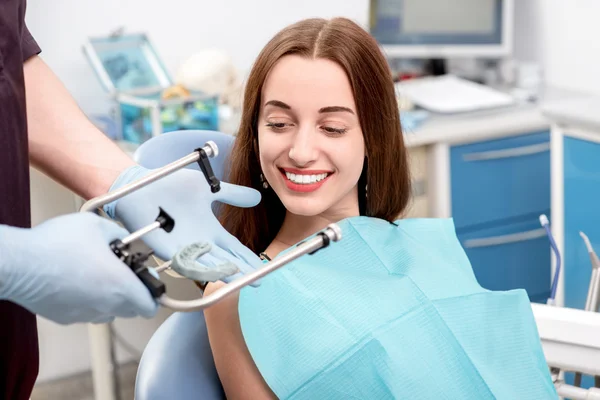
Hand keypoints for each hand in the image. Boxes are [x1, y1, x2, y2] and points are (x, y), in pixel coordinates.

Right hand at [0, 213, 157, 324]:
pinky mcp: (65, 318)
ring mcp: (84, 315)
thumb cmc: (57, 244)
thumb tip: (124, 240)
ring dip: (109, 297)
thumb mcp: (98, 226)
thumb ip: (120, 234)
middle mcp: (105, 306)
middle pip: (131, 309)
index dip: (152, 292)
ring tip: (96, 273)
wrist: (18, 264)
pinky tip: (75, 279)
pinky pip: (86, 312)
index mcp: (120, 286)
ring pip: (108, 311)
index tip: (146, 279)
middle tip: (121, 271)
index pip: (150, 306)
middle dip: (132, 292)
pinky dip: (87, 300)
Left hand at [103, 165, 262, 283]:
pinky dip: (199, 270)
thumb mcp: (208, 188)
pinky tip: (213, 275)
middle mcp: (200, 241)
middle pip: (225, 260)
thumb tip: (257, 197)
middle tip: (258, 281)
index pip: (233, 247)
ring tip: (241, 280)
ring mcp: (184, 247)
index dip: (248, 257)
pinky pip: (186, 262)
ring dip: (225, 273)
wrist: (142, 185)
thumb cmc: (171, 185)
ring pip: (209, 265)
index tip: (263, 268)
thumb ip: (232, 194)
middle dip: (242, 271)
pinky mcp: (167, 250)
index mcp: (210, 228)